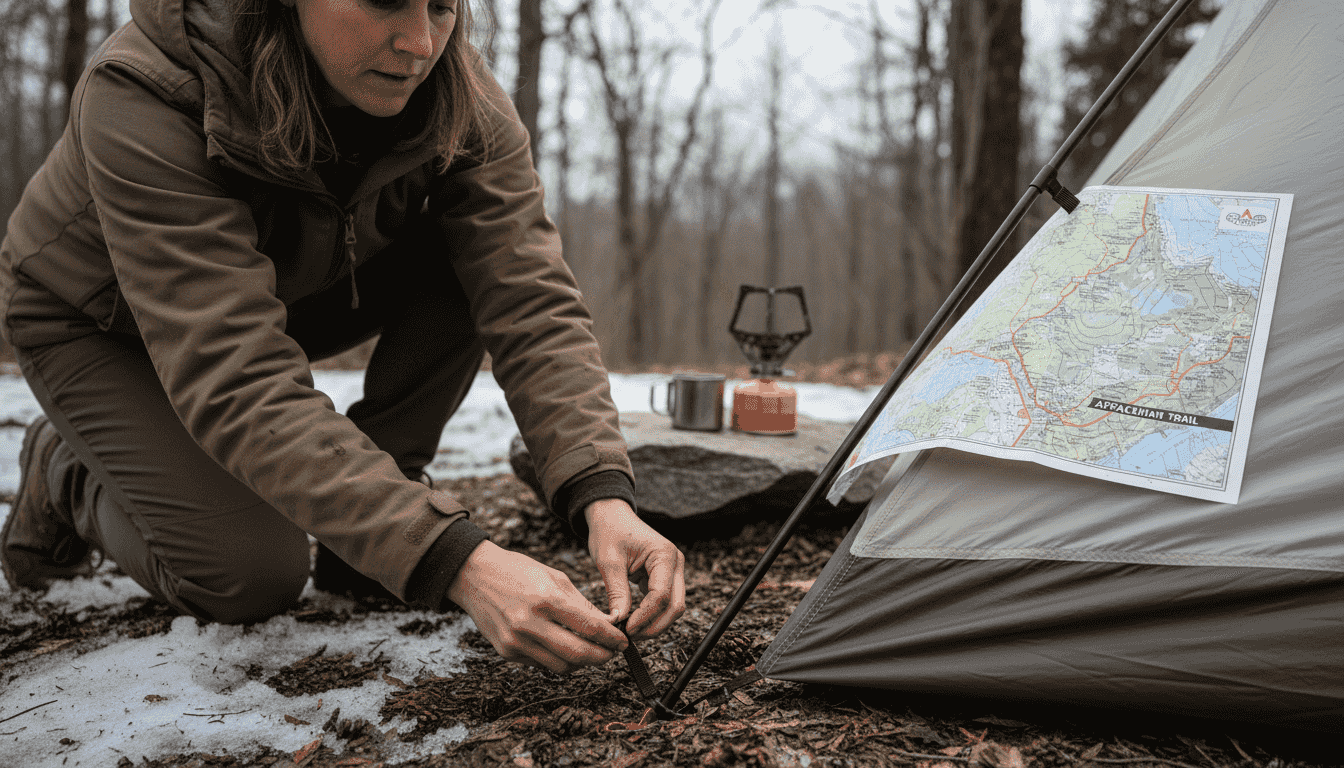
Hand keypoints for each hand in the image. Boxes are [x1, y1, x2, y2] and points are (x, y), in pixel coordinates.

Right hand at [446, 540, 627, 672]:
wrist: (475, 576)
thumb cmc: (517, 571)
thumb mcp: (555, 578)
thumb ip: (581, 605)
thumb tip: (608, 626)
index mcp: (546, 599)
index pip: (590, 628)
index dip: (612, 639)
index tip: (622, 641)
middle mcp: (530, 623)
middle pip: (578, 654)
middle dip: (602, 657)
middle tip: (612, 653)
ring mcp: (516, 641)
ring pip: (561, 667)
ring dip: (582, 663)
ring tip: (591, 652)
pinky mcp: (506, 652)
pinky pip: (542, 664)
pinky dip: (559, 660)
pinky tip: (564, 648)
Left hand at [585, 498, 685, 640]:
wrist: (611, 516)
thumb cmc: (609, 531)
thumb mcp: (609, 562)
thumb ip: (616, 593)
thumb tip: (618, 622)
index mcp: (664, 555)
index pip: (661, 595)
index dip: (645, 617)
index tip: (626, 629)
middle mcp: (674, 563)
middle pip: (675, 606)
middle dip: (654, 626)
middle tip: (630, 636)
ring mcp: (672, 570)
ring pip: (673, 607)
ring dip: (654, 623)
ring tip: (630, 630)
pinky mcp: (665, 577)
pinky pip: (664, 602)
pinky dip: (651, 614)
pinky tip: (634, 620)